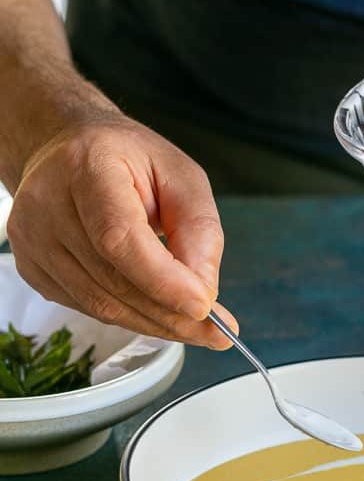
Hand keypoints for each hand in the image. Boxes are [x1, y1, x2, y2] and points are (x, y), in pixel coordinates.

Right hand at [7, 113, 237, 347]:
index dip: (163, 280)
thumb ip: (199, 229)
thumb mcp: (181, 177)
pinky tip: (156, 309)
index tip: (204, 307)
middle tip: (215, 330)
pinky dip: (130, 316)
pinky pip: (88, 308)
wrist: (70, 150)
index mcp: (87, 166)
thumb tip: (203, 289)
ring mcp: (32, 238)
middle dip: (170, 313)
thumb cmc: (129, 160)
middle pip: (112, 279)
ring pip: (100, 304)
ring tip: (193, 325)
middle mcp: (47, 203)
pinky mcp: (31, 267)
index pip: (119, 237)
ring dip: (154, 322)